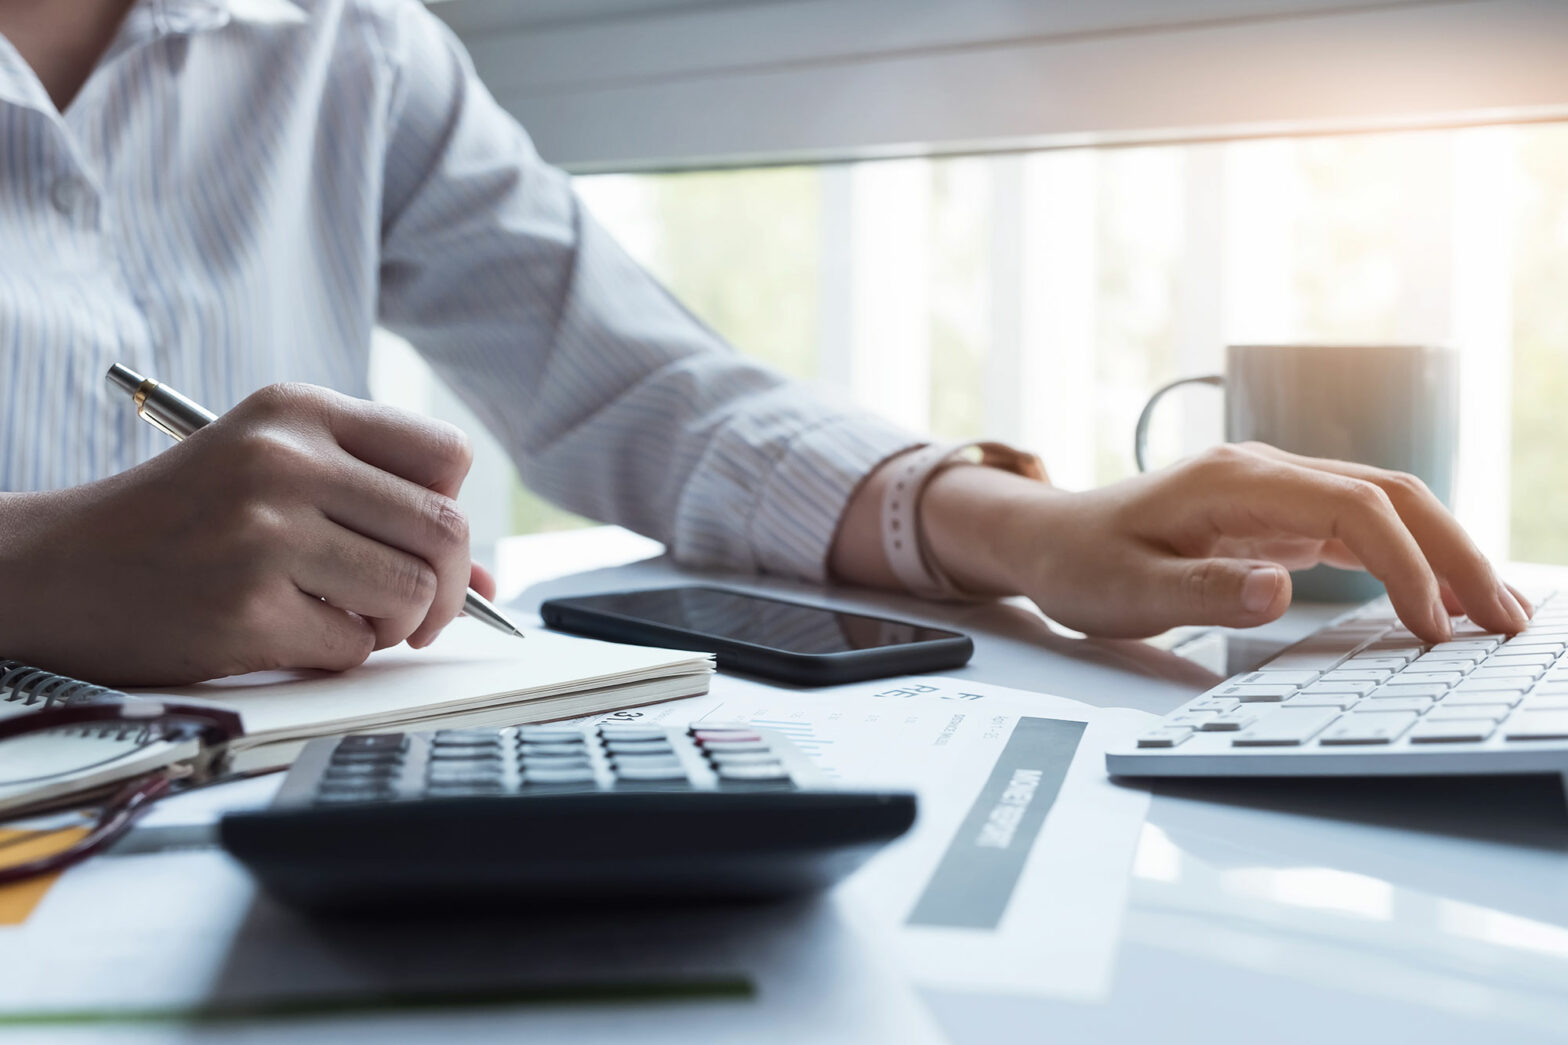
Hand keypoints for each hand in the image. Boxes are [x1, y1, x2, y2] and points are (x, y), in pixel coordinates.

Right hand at [0, 384, 495, 684]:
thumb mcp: (274, 477)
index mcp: (298, 412)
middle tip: (420, 609)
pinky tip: (290, 630)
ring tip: (347, 615)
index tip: (425, 538)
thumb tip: (490, 582)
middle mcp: (285, 461)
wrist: (55, 567)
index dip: (450, 507)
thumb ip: (383, 511)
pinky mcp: (246, 609)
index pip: (445, 455)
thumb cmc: (179, 520)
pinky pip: (355, 646)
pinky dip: (339, 652)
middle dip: (451, 587)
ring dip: (397, 624)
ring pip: (412, 593)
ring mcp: (265, 535)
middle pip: (445, 530)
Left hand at [857, 442, 1528, 642]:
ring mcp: (1274, 490)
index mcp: (1233, 482)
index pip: (1351, 508)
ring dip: (1443, 552)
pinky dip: (1407, 558)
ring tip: (1495, 614)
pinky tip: (1438, 597)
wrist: (1046, 538)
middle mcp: (1264, 473)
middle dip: (1455, 552)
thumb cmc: (1080, 563)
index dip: (1406, 564)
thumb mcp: (1128, 591)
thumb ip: (1203, 591)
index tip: (1434, 627)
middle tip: (1507, 621)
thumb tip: (1280, 591)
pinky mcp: (1275, 515)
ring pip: (1384, 506)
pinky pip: (1358, 527)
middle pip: (1388, 495)